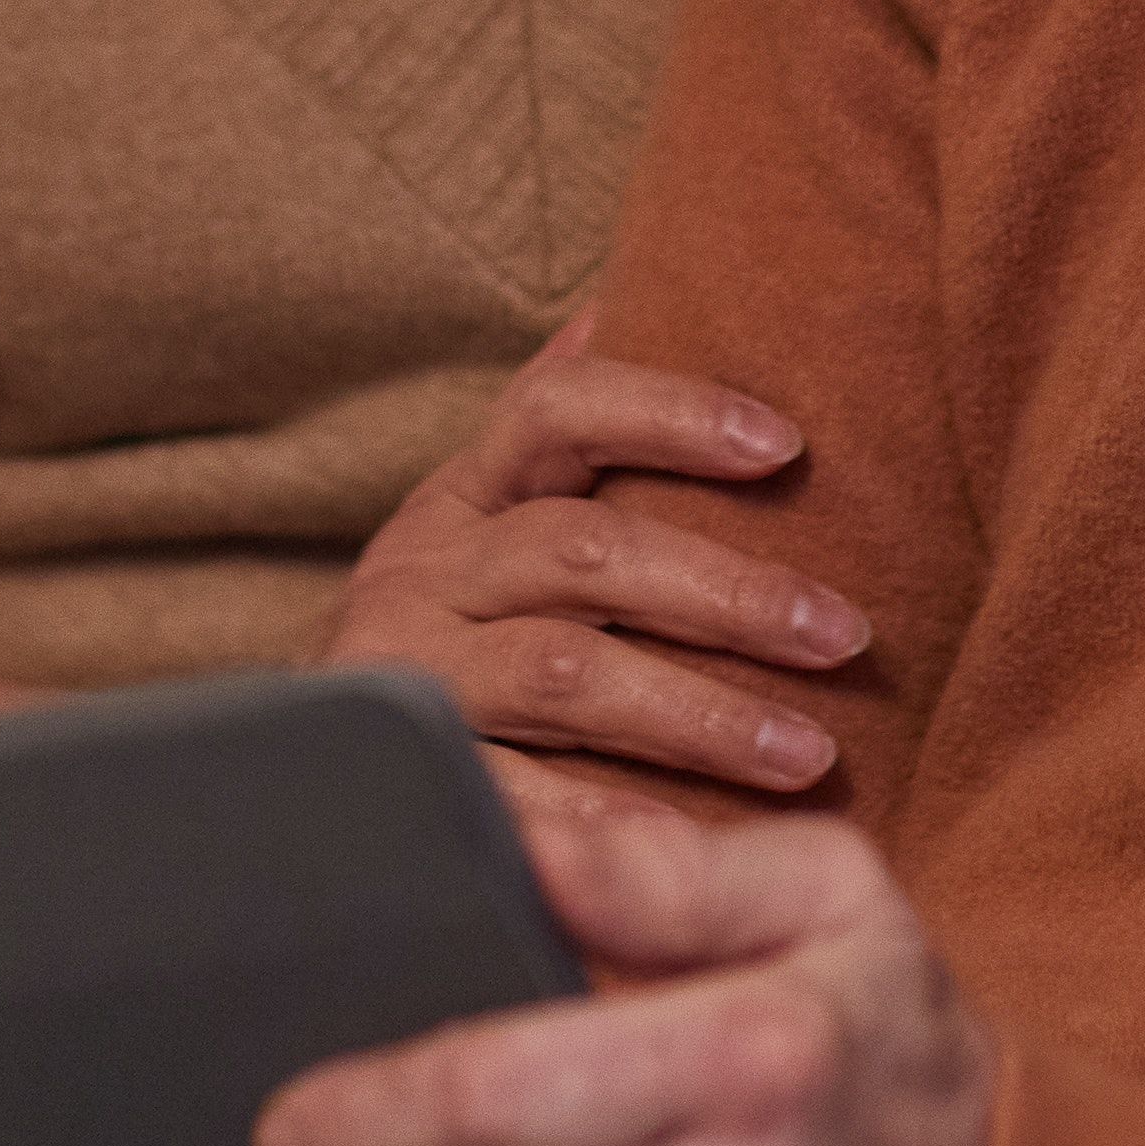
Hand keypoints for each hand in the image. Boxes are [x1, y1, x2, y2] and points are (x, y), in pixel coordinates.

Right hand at [326, 308, 870, 805]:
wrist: (297, 770)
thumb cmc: (447, 631)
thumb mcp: (482, 520)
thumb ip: (556, 432)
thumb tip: (622, 301)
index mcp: (462, 496)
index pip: (560, 412)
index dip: (671, 414)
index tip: (785, 446)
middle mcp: (424, 573)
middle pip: (585, 553)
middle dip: (729, 594)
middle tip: (846, 635)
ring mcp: (410, 676)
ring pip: (565, 675)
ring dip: (699, 714)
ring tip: (810, 754)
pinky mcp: (409, 778)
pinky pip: (514, 797)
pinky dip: (605, 818)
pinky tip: (693, 844)